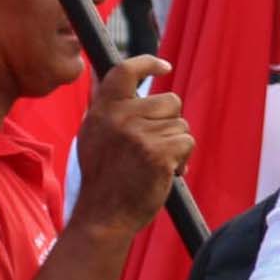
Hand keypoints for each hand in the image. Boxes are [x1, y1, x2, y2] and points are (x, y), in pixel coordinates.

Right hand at [69, 56, 194, 239]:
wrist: (103, 215)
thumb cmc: (103, 178)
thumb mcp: (93, 135)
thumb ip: (107, 108)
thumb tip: (116, 77)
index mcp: (102, 110)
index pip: (125, 71)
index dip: (148, 63)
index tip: (164, 66)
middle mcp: (119, 117)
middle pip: (169, 101)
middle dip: (169, 123)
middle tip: (153, 148)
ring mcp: (139, 134)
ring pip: (180, 124)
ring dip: (176, 144)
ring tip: (155, 164)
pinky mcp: (158, 152)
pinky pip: (187, 142)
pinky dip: (183, 159)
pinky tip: (166, 173)